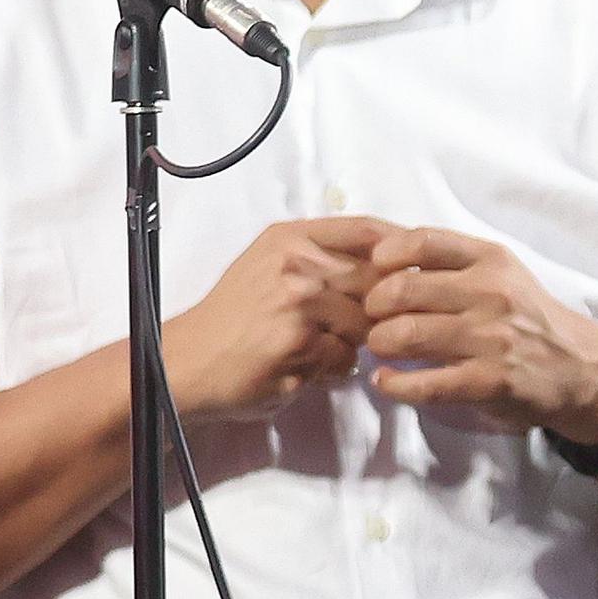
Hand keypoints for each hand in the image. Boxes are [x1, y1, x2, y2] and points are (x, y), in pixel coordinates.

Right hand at [160, 217, 387, 420]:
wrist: (186, 362)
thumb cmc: (230, 319)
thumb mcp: (267, 266)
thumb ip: (317, 257)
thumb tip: (383, 262)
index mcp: (289, 237)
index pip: (366, 230)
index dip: (399, 250)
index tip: (411, 271)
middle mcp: (296, 261)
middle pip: (376, 278)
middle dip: (377, 309)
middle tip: (358, 327)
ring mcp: (300, 300)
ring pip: (366, 322)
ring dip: (352, 343)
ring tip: (319, 349)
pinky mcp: (301, 340)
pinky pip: (346, 356)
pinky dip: (332, 368)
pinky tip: (303, 367)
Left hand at [358, 227, 597, 438]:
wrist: (581, 368)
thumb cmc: (527, 317)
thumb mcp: (500, 274)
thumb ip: (450, 263)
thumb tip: (380, 251)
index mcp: (490, 259)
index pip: (422, 240)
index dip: (385, 254)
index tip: (373, 269)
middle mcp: (490, 292)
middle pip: (402, 289)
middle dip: (373, 307)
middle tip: (372, 319)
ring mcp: (490, 337)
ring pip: (406, 334)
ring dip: (379, 343)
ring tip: (380, 348)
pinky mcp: (489, 380)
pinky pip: (423, 383)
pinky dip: (393, 384)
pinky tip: (385, 381)